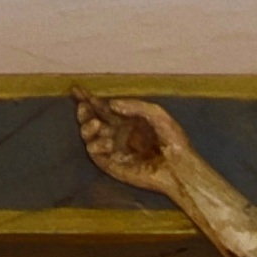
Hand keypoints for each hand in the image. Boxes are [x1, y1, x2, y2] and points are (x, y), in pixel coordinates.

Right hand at [76, 92, 196, 194]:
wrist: (179, 166)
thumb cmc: (173, 140)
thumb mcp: (156, 114)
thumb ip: (134, 106)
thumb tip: (111, 103)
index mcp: (127, 119)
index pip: (103, 107)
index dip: (89, 99)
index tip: (77, 90)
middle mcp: (117, 133)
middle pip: (91, 119)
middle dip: (84, 111)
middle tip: (83, 106)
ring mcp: (113, 149)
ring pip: (89, 135)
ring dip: (86, 127)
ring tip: (95, 124)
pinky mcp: (112, 164)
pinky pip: (95, 153)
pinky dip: (95, 145)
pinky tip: (107, 142)